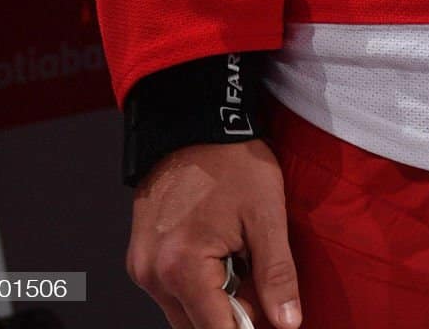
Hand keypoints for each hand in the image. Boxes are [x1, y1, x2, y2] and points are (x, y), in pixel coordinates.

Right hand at [128, 141, 301, 328]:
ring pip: (182, 313)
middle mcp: (153, 275)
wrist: (191, 121)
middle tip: (255, 281)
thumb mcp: (265, 214)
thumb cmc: (230, 161)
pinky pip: (170, 292)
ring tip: (237, 262)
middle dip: (230, 317)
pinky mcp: (139, 257)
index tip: (268, 318)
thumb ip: (276, 275)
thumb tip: (288, 323)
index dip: (248, 328)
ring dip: (212, 303)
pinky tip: (217, 255)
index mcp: (182, 268)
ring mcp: (141, 266)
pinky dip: (196, 287)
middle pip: (196, 328)